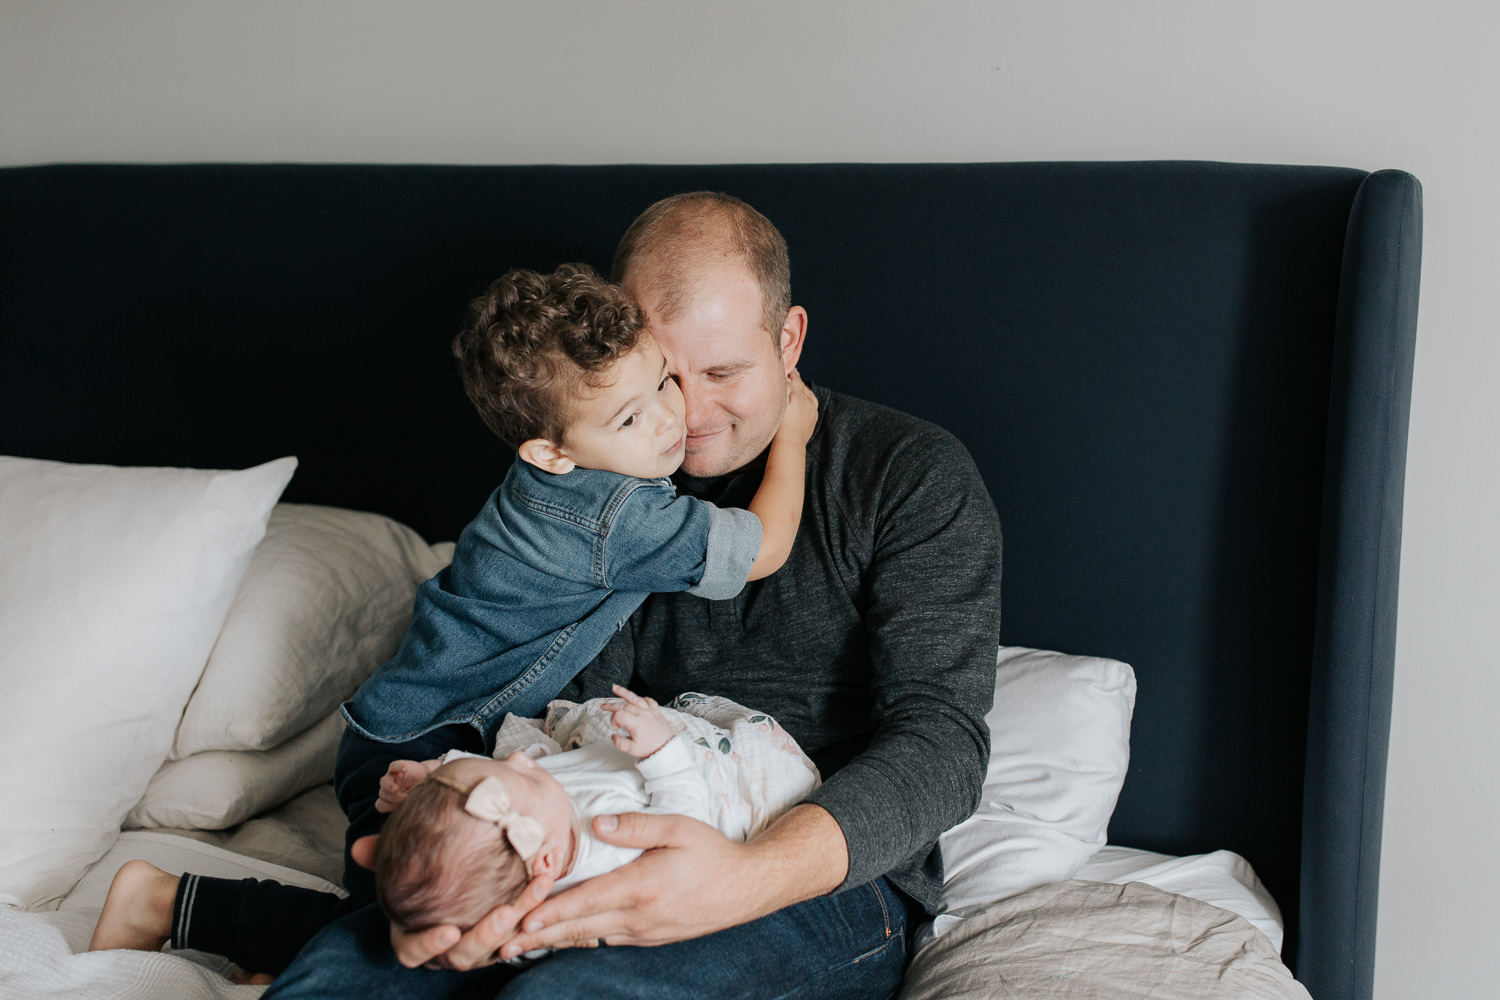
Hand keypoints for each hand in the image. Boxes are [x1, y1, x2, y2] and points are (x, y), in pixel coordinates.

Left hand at [375, 758, 440, 813]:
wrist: (429, 777)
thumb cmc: (420, 794)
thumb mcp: (415, 804)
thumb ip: (408, 810)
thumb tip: (408, 823)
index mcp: (389, 799)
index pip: (380, 805)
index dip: (388, 806)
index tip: (400, 807)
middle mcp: (388, 788)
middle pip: (382, 794)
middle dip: (393, 798)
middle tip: (406, 798)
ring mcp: (392, 776)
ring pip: (384, 782)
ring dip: (389, 786)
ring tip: (395, 789)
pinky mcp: (398, 766)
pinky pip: (394, 766)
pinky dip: (398, 767)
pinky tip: (403, 769)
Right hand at [387, 871, 556, 969]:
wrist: (462, 859)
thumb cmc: (424, 867)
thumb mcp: (405, 858)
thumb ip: (384, 854)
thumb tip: (361, 848)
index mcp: (416, 932)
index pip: (412, 952)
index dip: (428, 946)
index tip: (448, 930)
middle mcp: (446, 945)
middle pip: (463, 955)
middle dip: (486, 936)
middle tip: (505, 913)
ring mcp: (477, 943)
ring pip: (499, 944)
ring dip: (519, 918)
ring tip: (534, 890)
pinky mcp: (506, 931)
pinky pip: (523, 927)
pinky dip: (536, 905)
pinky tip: (545, 881)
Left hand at [495, 812, 762, 957]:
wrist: (745, 887)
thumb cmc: (712, 852)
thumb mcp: (678, 828)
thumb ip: (636, 825)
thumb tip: (597, 823)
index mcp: (640, 887)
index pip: (585, 902)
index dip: (550, 912)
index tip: (520, 919)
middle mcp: (637, 916)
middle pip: (578, 928)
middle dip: (538, 936)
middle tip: (501, 945)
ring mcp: (643, 931)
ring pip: (589, 937)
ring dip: (554, 942)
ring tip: (521, 947)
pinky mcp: (649, 937)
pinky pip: (607, 939)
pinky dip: (580, 940)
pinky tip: (564, 939)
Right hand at [603, 684, 673, 757]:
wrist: (667, 748)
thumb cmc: (651, 749)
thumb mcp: (632, 750)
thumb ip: (619, 743)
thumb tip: (613, 735)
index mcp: (636, 722)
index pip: (619, 715)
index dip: (613, 721)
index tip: (615, 729)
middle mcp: (642, 713)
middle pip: (623, 705)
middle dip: (611, 705)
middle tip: (603, 706)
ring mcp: (650, 711)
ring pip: (635, 698)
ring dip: (624, 692)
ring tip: (615, 688)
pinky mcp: (656, 711)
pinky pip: (648, 700)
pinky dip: (641, 698)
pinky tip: (636, 698)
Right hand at [776, 369, 818, 445]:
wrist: (791, 442)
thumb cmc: (781, 423)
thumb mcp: (780, 404)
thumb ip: (784, 389)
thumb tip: (787, 379)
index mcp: (799, 396)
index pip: (796, 380)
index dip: (793, 374)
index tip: (790, 369)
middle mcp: (808, 401)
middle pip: (804, 387)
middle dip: (799, 380)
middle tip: (795, 375)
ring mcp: (812, 410)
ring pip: (811, 395)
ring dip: (805, 390)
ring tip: (801, 387)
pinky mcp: (813, 419)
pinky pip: (814, 405)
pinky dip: (810, 399)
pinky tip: (807, 401)